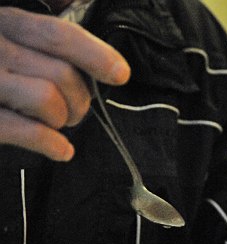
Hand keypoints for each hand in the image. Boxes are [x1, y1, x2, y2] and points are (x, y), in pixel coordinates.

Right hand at [0, 7, 129, 160]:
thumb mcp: (10, 34)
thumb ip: (45, 28)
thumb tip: (81, 0)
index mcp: (4, 23)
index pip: (58, 34)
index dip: (95, 54)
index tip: (121, 74)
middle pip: (61, 73)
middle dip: (81, 99)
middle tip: (77, 111)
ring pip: (48, 99)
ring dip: (64, 119)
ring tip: (60, 124)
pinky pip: (26, 131)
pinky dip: (52, 144)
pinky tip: (62, 151)